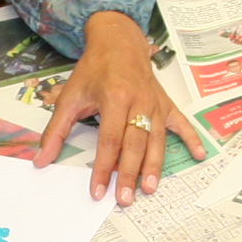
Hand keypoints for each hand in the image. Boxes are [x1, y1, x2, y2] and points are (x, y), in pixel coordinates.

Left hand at [36, 12, 204, 205]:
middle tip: (125, 199)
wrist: (118, 41)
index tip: (97, 191)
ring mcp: (155, 103)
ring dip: (154, 166)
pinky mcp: (166, 103)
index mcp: (114, 97)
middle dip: (129, 174)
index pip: (109, 140)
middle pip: (135, 144)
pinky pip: (181, 123)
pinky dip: (191, 139)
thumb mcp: (69, 96)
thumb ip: (55, 130)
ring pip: (156, 140)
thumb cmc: (94, 70)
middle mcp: (138, 101)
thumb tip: (41, 160)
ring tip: (149, 189)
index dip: (103, 168)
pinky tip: (200, 155)